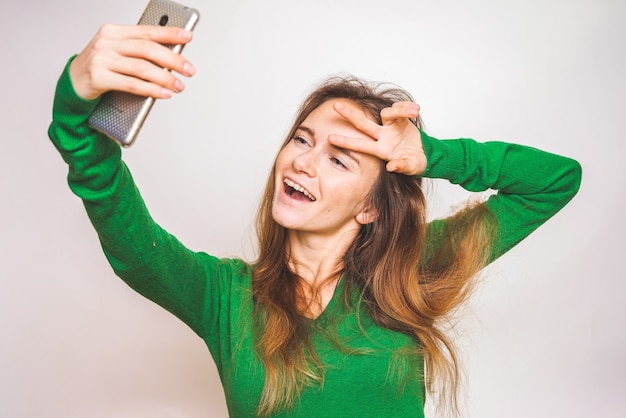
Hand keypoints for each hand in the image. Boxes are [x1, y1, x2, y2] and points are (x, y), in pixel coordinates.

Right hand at [69, 24, 195, 100]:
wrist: (74, 81)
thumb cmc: (102, 66)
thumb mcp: (119, 52)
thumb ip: (140, 51)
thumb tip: (173, 57)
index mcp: (115, 31)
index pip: (147, 31)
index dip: (169, 33)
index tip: (187, 37)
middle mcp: (107, 42)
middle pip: (147, 49)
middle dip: (172, 60)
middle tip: (189, 70)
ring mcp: (101, 59)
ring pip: (141, 68)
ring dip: (165, 78)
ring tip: (178, 86)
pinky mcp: (98, 77)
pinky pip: (131, 84)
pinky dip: (150, 90)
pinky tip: (163, 93)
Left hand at [328, 100, 426, 175]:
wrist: (425, 153)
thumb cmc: (414, 162)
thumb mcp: (410, 166)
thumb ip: (402, 166)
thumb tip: (391, 166)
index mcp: (381, 149)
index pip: (360, 145)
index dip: (345, 142)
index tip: (329, 139)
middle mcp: (382, 135)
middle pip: (363, 123)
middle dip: (349, 114)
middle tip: (336, 106)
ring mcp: (391, 126)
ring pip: (388, 112)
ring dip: (400, 110)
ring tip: (414, 112)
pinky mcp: (402, 118)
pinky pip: (402, 108)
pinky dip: (407, 107)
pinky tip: (415, 109)